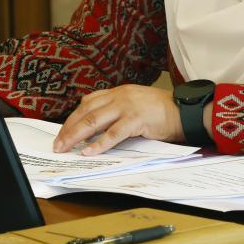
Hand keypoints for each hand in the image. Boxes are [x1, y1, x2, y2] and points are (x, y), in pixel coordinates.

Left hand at [53, 85, 180, 154]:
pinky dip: (99, 144)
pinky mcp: (137, 119)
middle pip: (86, 112)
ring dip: (76, 135)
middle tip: (58, 144)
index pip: (88, 103)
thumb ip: (117, 112)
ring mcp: (128, 106)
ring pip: (94, 120)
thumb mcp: (135, 106)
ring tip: (66, 147)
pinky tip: (89, 151)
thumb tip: (96, 130)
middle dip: (68, 129)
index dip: (72, 118)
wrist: (185, 111)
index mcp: (118, 92)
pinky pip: (114, 133)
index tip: (62, 132)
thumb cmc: (162, 112)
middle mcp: (120, 96)